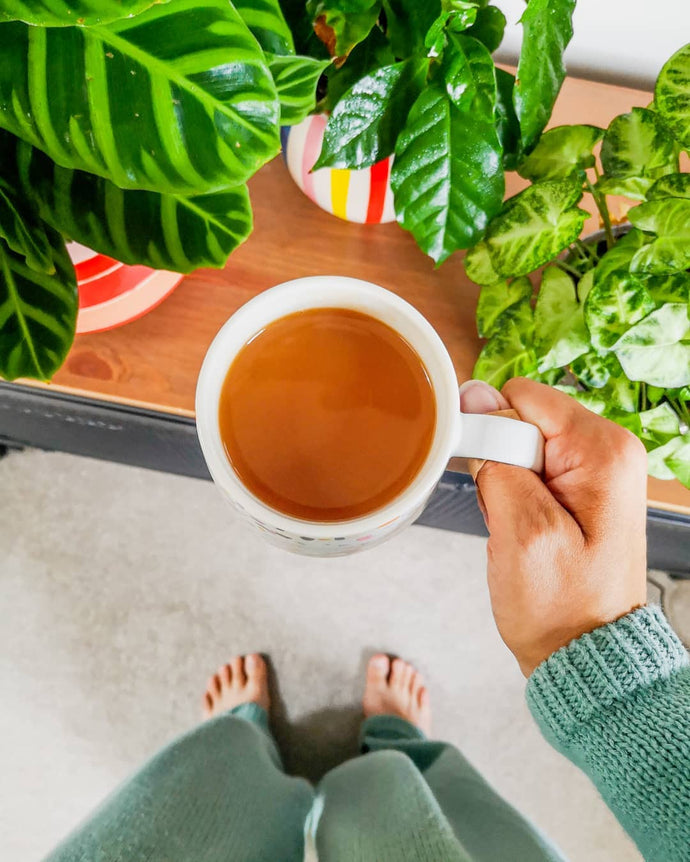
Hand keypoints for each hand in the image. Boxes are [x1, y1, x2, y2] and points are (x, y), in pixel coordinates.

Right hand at [459, 378, 647, 676]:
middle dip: (501, 460)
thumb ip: (499, 458)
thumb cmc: (560, 606)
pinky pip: (530, 466)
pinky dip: (516, 493)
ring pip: (521, 443)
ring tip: (520, 527)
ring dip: (506, 481)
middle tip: (512, 516)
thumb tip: (475, 397)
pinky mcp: (583, 486)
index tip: (493, 481)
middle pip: (524, 418)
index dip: (494, 432)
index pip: (523, 398)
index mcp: (604, 450)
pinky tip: (524, 527)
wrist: (584, 652)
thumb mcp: (522, 532)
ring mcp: (598, 468)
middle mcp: (609, 449)